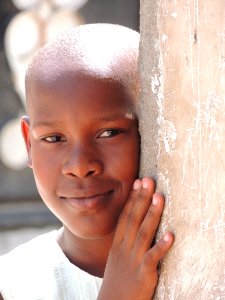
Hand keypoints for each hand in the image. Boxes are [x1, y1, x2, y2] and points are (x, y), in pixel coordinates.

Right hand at [98, 177, 173, 299]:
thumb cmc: (117, 279)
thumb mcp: (117, 256)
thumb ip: (124, 239)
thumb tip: (133, 223)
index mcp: (118, 243)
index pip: (125, 215)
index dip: (132, 198)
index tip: (138, 182)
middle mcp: (125, 247)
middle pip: (134, 218)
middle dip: (141, 198)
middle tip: (148, 181)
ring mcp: (134, 259)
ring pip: (144, 232)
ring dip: (152, 214)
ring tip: (159, 198)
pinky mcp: (144, 273)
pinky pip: (153, 257)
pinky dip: (162, 246)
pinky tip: (170, 235)